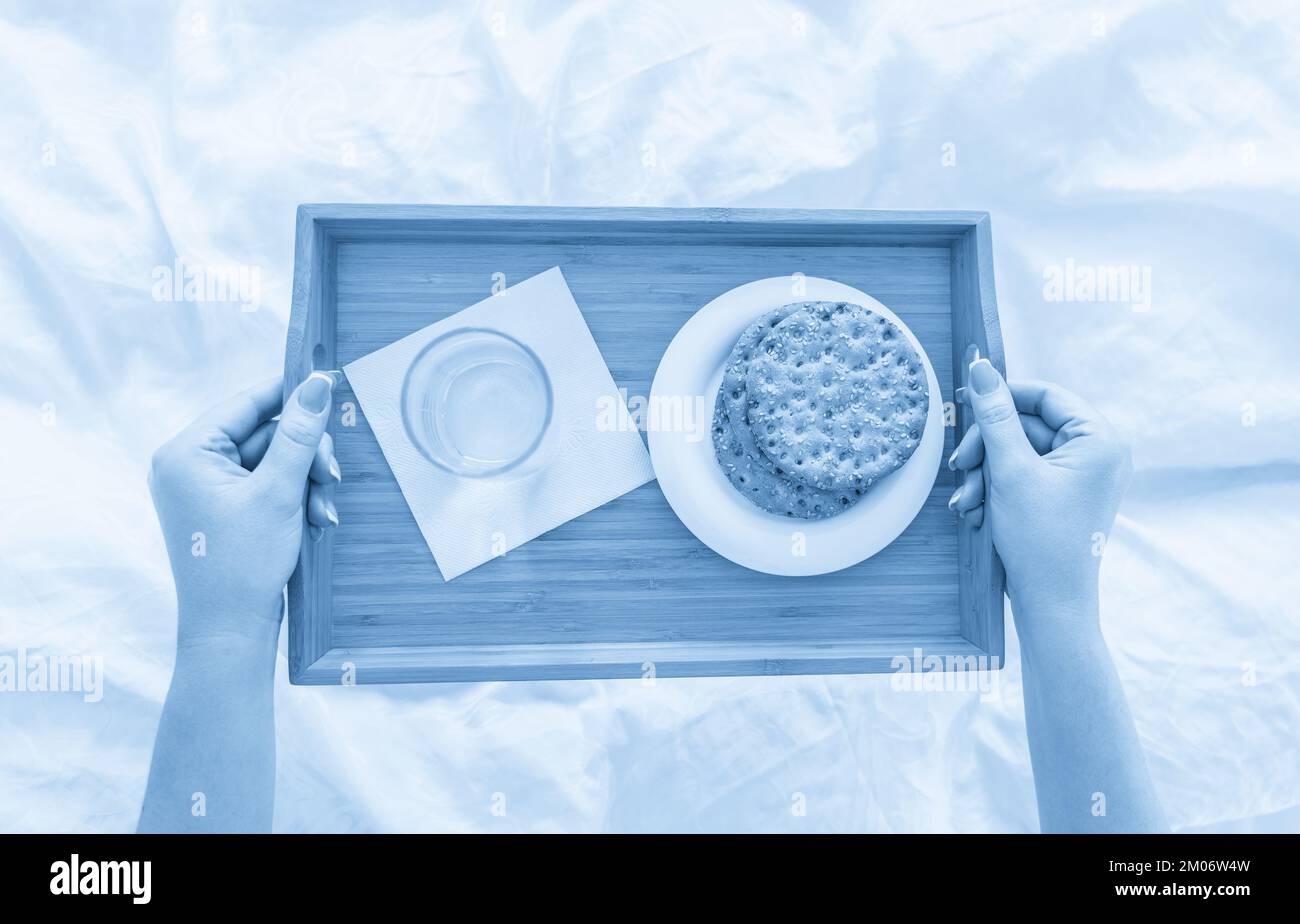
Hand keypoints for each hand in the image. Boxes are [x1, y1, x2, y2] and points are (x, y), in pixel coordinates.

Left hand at [148, 373, 340, 645]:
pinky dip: (295, 499)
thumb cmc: (242, 564)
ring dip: (306, 481)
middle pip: (264, 434)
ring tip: (323, 511)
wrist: (230, 631)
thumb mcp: (278, 493)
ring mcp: (206, 490)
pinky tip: (314, 520)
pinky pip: (268, 486)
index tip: (329, 384)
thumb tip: (318, 383)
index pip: (246, 404)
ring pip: (273, 462)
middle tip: (331, 476)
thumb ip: (300, 435)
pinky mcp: (224, 511)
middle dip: (305, 457)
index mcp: (186, 453)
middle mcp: (189, 466)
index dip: (291, 395)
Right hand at [949, 359, 1130, 646]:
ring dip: (984, 474)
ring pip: (1017, 453)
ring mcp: (1079, 477)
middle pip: (1026, 425)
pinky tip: (977, 513)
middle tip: (960, 465)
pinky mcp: (1061, 497)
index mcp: (1099, 440)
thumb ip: (994, 416)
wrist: (1050, 603)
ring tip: (967, 502)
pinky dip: (995, 490)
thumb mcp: (1010, 471)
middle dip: (987, 449)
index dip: (1002, 396)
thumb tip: (981, 367)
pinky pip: (1022, 476)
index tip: (965, 401)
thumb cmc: (1040, 539)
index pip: (1045, 395)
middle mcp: (1096, 454)